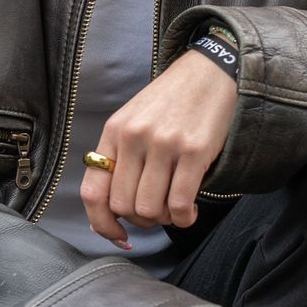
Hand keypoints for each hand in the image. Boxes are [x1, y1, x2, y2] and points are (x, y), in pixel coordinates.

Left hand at [83, 49, 235, 244]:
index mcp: (114, 132)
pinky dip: (184, 218)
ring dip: (164, 220)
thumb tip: (115, 207)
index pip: (93, 192)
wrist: (212, 71)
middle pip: (123, 206)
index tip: (119, 235)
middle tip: (158, 214)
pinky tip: (190, 212)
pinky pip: (179, 203)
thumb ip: (122, 155)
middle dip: (141, 221)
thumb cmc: (175, 100)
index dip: (102, 224)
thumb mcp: (136, 119)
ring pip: (150, 209)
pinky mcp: (194, 150)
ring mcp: (163, 144)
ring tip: (176, 210)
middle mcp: (134, 138)